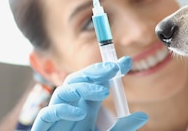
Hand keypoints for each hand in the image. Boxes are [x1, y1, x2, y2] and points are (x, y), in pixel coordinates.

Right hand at [31, 56, 147, 130]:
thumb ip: (122, 128)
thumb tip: (143, 115)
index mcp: (87, 107)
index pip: (96, 82)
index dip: (109, 70)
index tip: (126, 62)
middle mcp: (72, 108)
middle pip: (79, 80)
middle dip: (95, 71)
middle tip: (113, 69)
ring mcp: (57, 117)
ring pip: (63, 91)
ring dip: (82, 87)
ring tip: (103, 92)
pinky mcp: (43, 129)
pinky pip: (48, 114)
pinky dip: (62, 110)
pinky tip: (80, 113)